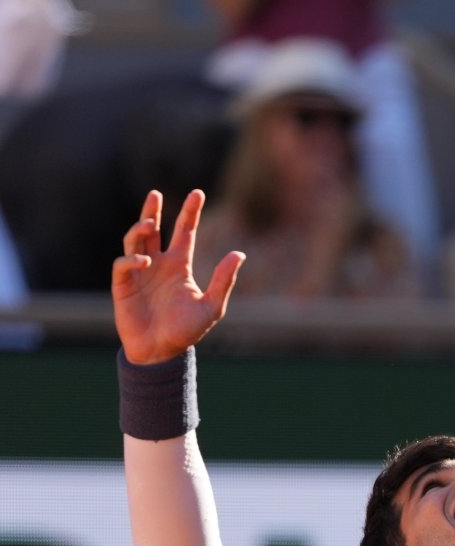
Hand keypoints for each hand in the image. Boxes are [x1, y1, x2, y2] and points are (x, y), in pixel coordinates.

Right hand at [112, 190, 244, 364]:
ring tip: (148, 224)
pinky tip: (145, 262)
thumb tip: (239, 253)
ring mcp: (139, 273)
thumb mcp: (212, 306)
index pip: (184, 232)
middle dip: (153, 211)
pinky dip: (131, 260)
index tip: (197, 193)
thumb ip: (224, 280)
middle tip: (156, 194)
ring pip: (134, 241)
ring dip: (139, 230)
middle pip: (153, 229)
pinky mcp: (123, 286)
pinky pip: (122, 265)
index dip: (190, 212)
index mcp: (180, 265)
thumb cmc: (187, 331)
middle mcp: (158, 264)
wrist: (162, 353)